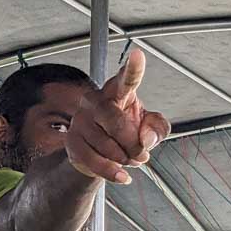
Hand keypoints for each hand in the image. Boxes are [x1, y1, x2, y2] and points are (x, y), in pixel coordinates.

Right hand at [65, 49, 169, 184]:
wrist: (99, 152)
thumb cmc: (126, 132)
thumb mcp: (149, 128)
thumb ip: (158, 129)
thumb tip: (146, 139)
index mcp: (117, 90)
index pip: (126, 79)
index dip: (133, 69)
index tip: (138, 54)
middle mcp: (95, 100)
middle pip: (117, 123)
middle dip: (133, 145)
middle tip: (141, 154)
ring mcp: (80, 120)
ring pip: (108, 146)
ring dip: (125, 160)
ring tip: (129, 160)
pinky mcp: (72, 142)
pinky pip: (95, 162)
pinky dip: (113, 173)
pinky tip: (122, 175)